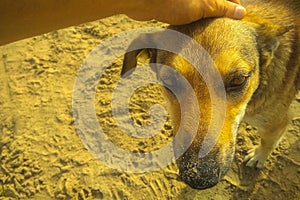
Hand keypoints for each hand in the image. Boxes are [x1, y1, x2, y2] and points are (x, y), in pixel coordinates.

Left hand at [125, 0, 245, 24]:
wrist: (144, 1)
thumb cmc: (174, 1)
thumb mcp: (205, 5)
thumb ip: (223, 8)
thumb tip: (241, 12)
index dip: (235, 6)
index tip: (237, 19)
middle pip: (215, 1)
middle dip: (219, 13)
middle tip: (223, 28)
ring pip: (202, 6)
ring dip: (206, 17)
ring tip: (209, 31)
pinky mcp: (176, 3)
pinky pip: (189, 11)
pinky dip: (193, 18)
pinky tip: (194, 28)